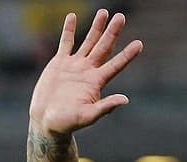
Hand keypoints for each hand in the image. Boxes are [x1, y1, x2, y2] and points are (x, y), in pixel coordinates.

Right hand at [29, 10, 142, 136]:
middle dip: (112, 32)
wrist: (47, 121)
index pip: (116, 65)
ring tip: (104, 12)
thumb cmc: (68, 123)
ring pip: (88, 42)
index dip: (127, 55)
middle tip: (121, 17)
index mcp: (97, 83)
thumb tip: (125, 100)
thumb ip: (106, 107)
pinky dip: (69, 30)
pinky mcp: (59, 63)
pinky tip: (73, 16)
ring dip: (96, 28)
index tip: (139, 43)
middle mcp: (88, 71)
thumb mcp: (88, 116)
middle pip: (104, 48)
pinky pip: (66, 43)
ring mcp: (75, 66)